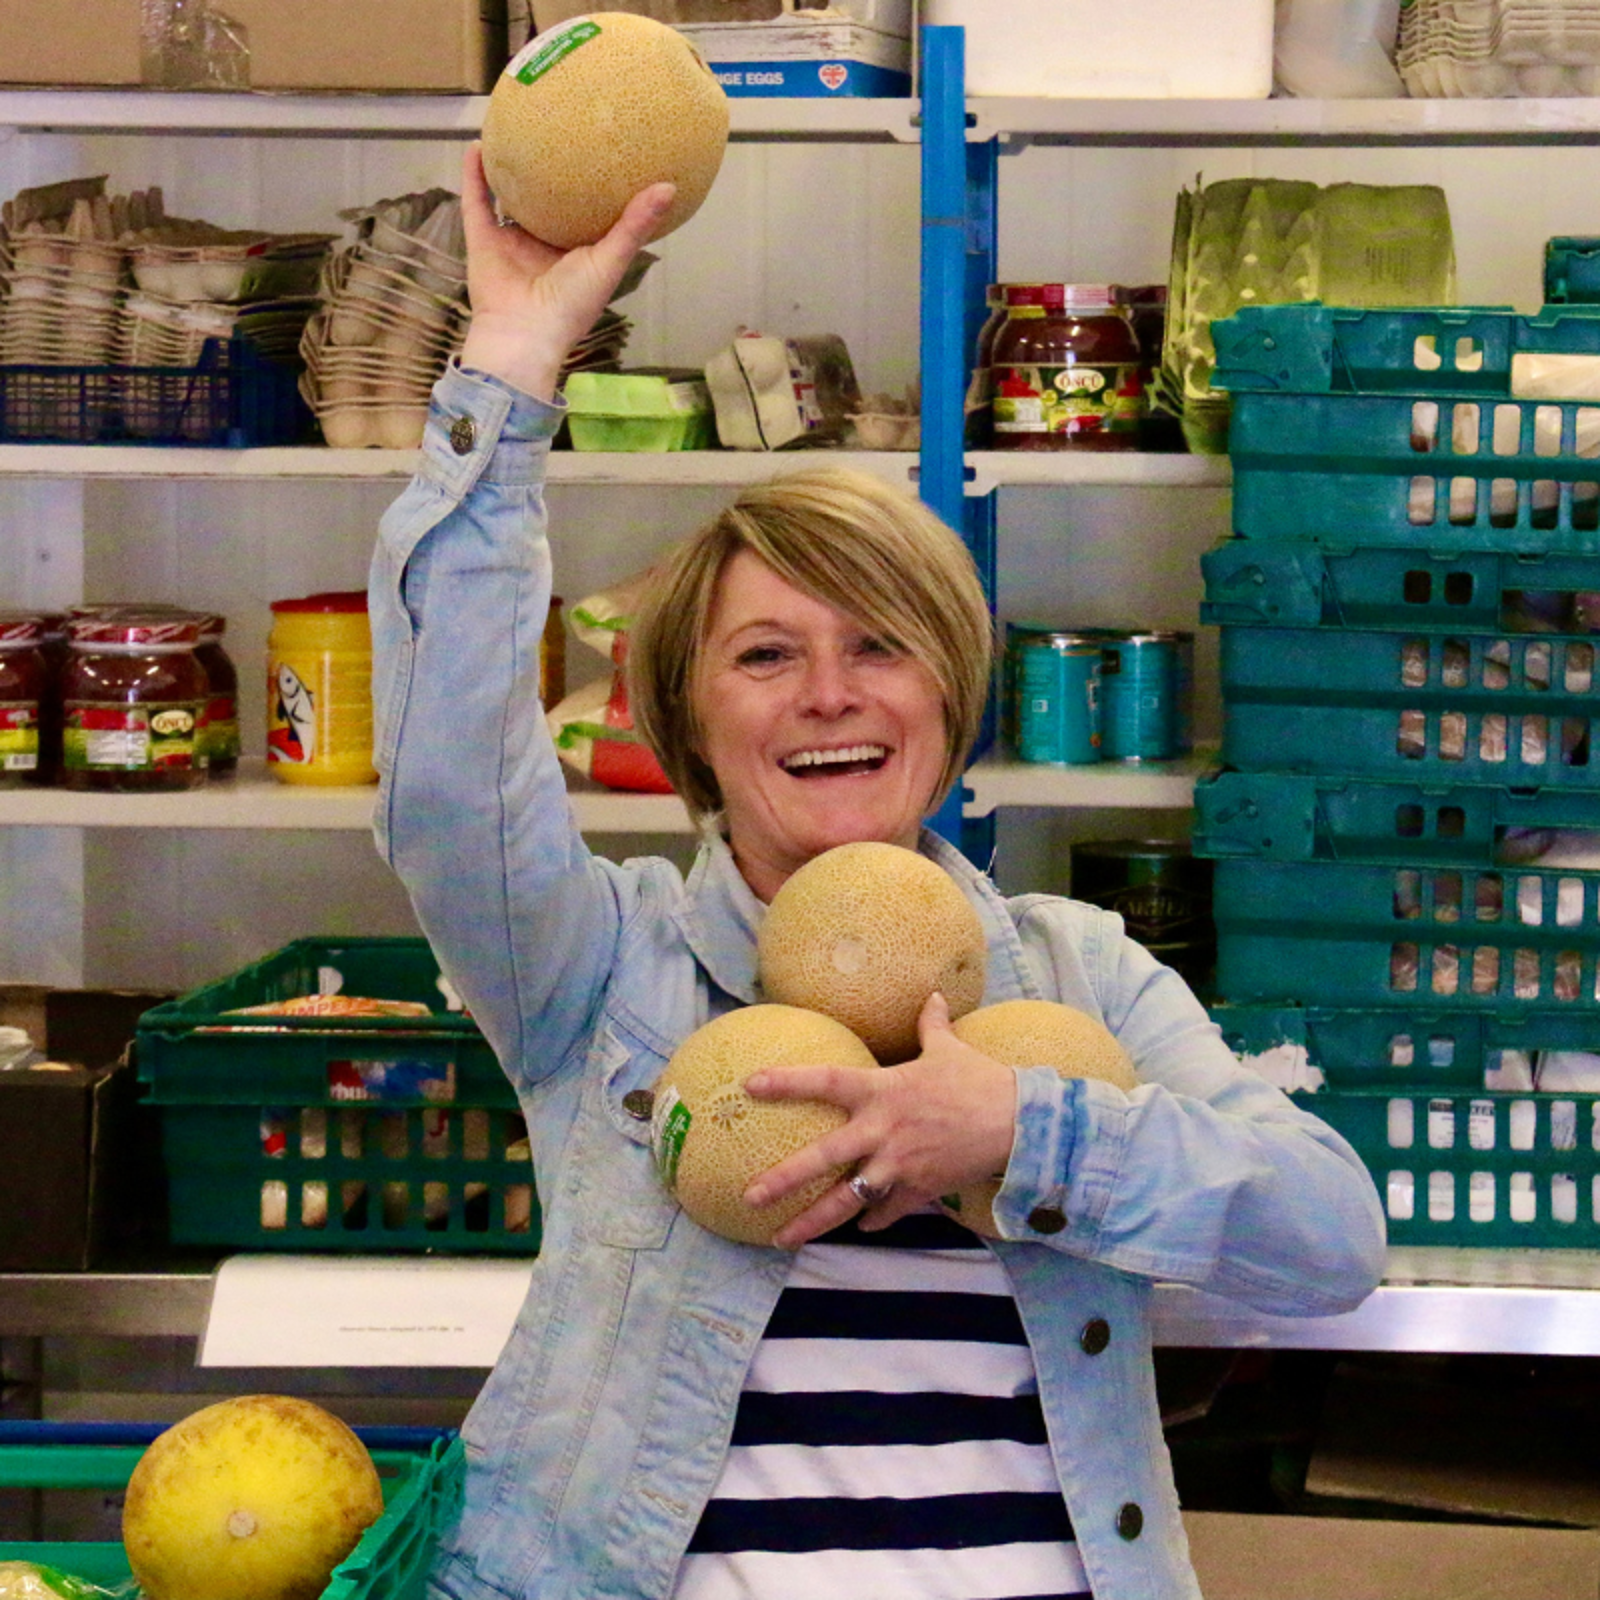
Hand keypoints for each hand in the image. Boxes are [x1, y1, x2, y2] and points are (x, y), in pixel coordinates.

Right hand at [456, 143, 675, 401]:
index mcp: (574, 254)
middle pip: (546, 205)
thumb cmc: (572, 306)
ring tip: (515, 132)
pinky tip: (478, 144)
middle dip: (551, 175)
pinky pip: (476, 204)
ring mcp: (511, 245)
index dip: (594, 189)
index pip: (586, 215)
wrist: (524, 334)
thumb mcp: (610, 261)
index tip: (606, 155)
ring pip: (508, 201)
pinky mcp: (483, 243)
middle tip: (561, 133)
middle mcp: (542, 247)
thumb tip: (669, 186)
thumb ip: (634, 226)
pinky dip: (474, 177)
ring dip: (509, 172)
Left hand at [742, 991, 1017, 1247]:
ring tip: (782, 1238)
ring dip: (813, 1222)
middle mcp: (882, 1131)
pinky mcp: (919, 1189)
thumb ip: (931, 1024)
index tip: (751, 1085)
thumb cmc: (979, 1080)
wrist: (1018, 1123)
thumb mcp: (949, 1048)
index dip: (787, 1083)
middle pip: (823, 1159)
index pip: (825, 1082)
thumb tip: (933, 996)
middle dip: (783, 1180)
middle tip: (751, 1196)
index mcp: (882, 1091)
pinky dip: (872, 1222)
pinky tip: (859, 1229)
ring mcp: (899, 1165)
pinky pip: (886, 1212)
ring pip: (847, 1200)